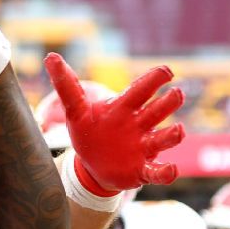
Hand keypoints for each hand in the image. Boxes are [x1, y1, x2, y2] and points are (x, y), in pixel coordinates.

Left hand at [45, 53, 184, 192]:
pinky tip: (171, 169)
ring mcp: (143, 147)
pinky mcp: (142, 169)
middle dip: (168, 102)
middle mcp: (139, 124)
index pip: (141, 90)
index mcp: (124, 107)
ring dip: (172, 135)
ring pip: (163, 138)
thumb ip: (66, 85)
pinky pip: (158, 171)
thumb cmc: (89, 131)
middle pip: (157, 111)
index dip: (154, 79)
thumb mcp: (75, 110)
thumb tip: (51, 56)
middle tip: (175, 93)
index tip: (166, 71)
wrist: (92, 165)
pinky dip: (166, 171)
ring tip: (178, 130)